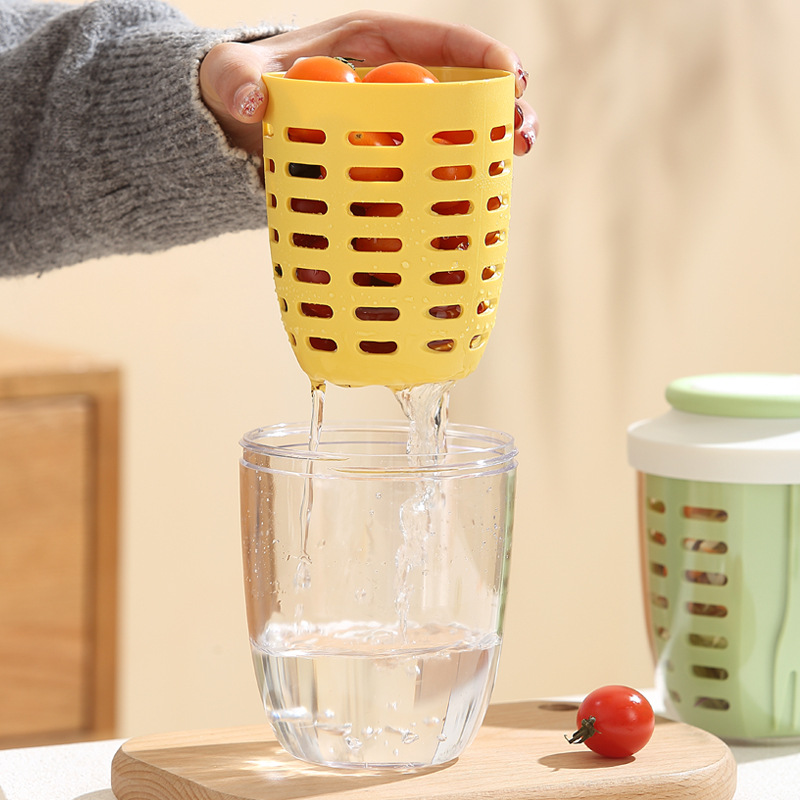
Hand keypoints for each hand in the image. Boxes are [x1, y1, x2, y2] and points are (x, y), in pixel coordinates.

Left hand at [199, 10, 537, 157]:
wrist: (233, 131)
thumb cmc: (240, 88)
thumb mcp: (230, 75)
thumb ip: (233, 78)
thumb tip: (254, 101)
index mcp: (367, 46)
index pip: (435, 40)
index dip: (480, 54)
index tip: (511, 75)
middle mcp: (390, 83)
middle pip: (460, 88)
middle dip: (500, 108)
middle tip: (524, 136)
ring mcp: (391, 125)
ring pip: (451, 132)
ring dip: (485, 152)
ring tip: (510, 174)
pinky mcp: (384, 160)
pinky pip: (423, 168)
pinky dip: (446, 187)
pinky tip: (462, 214)